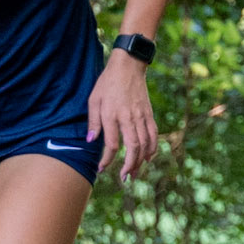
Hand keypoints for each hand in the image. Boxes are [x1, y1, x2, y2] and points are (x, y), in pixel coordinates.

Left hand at [87, 49, 158, 182]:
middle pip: (133, 147)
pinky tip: (148, 158)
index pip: (112, 144)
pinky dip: (152, 148)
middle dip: (129, 165)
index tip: (102, 169)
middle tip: (125, 178)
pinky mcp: (149, 114)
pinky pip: (153, 135)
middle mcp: (128, 118)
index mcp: (112, 115)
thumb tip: (90, 141)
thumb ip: (93, 121)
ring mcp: (141, 116)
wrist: (128, 66)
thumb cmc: (107, 83)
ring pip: (145, 144)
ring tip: (135, 173)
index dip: (107, 160)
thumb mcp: (94, 99)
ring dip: (141, 161)